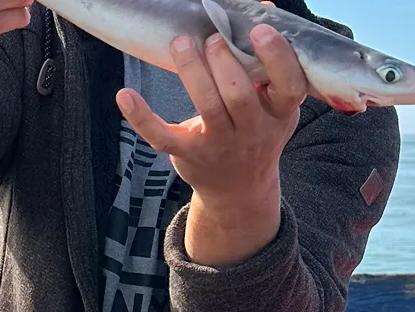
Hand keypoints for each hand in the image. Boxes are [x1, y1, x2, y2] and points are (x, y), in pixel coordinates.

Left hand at [117, 14, 305, 266]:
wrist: (239, 189)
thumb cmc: (256, 131)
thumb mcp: (275, 103)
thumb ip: (270, 61)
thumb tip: (261, 6)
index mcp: (278, 113)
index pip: (288, 86)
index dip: (276, 58)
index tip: (259, 30)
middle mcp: (252, 131)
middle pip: (240, 96)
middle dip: (224, 62)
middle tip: (212, 37)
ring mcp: (220, 146)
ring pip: (207, 109)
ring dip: (192, 72)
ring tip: (181, 43)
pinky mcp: (190, 154)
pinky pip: (164, 136)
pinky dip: (142, 117)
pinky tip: (125, 95)